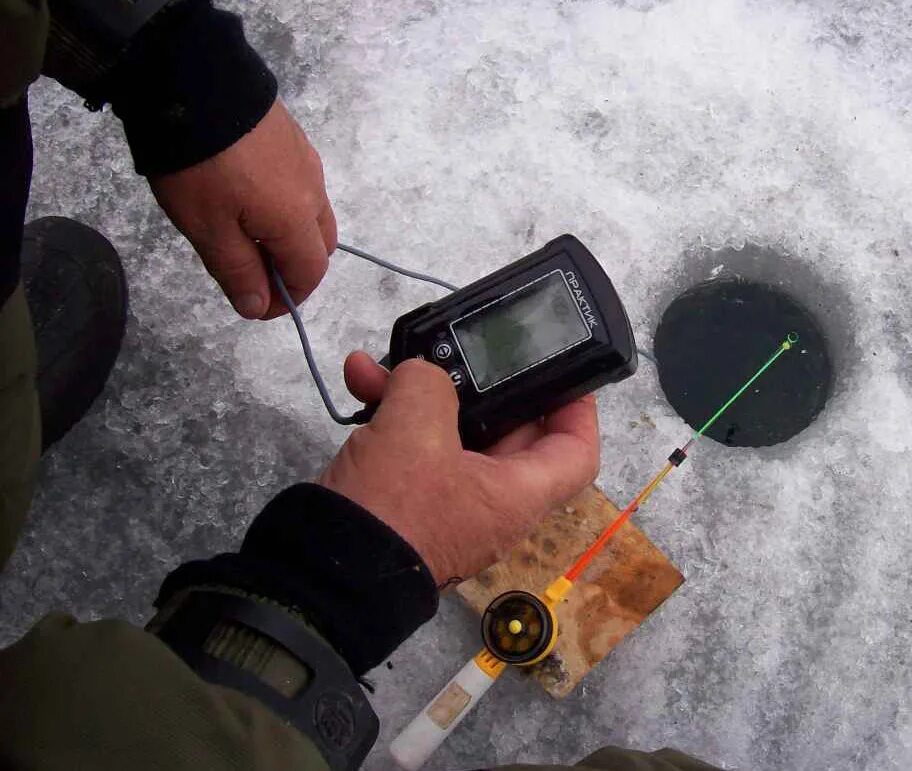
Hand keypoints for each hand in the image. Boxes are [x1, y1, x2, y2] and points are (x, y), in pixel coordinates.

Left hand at [149, 100, 335, 319]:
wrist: (195, 80)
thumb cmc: (200, 166)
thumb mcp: (207, 228)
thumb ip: (237, 271)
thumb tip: (259, 306)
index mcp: (296, 221)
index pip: (309, 274)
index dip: (286, 299)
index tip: (255, 305)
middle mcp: (313, 193)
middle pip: (319, 246)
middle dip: (292, 266)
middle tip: (250, 268)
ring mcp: (306, 161)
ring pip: (312, 214)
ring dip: (288, 233)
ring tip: (243, 229)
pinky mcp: (292, 138)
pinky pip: (300, 185)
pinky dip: (284, 204)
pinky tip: (247, 193)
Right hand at [318, 354, 600, 583]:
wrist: (318, 574)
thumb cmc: (389, 509)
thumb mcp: (416, 427)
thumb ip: (431, 383)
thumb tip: (422, 377)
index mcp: (516, 495)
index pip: (575, 454)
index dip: (579, 410)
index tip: (562, 373)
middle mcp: (491, 503)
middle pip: (511, 432)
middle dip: (480, 385)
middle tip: (465, 352)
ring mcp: (448, 503)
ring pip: (453, 433)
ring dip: (423, 394)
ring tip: (389, 362)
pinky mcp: (408, 502)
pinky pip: (414, 448)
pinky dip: (393, 415)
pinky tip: (362, 380)